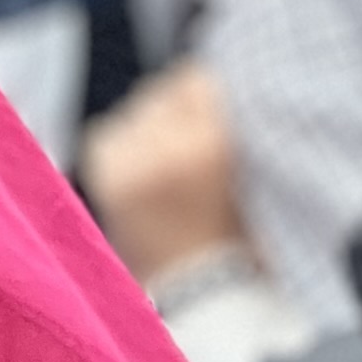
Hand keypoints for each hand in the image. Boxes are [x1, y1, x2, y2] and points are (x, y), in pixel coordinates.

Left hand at [82, 65, 246, 284]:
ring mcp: (128, 161)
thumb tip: (228, 68)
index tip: (223, 111)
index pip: (201, 77)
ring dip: (155, 124)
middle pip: (169, 87)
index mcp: (212, 146)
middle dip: (185, 108)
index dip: (213, 93)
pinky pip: (110, 131)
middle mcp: (165, 148)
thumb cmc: (243, 233)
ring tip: (173, 163)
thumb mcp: (258, 171)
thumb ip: (241, 122)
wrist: (201, 293)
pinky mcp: (103, 174)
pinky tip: (145, 171)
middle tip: (198, 142)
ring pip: (140, 107)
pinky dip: (125, 143)